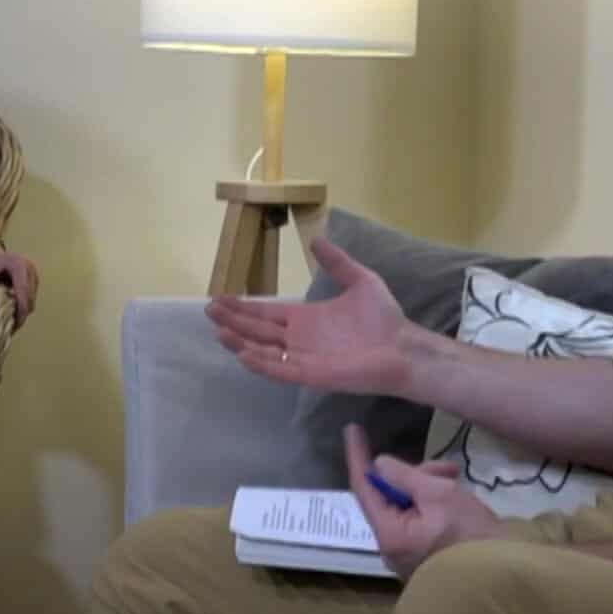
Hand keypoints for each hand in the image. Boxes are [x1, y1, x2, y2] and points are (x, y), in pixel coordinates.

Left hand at [0, 235, 37, 326]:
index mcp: (17, 263)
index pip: (23, 289)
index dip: (20, 307)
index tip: (16, 323)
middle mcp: (29, 267)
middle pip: (30, 297)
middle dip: (22, 314)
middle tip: (11, 328)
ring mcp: (33, 273)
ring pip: (32, 299)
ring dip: (23, 311)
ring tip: (10, 323)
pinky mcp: (34, 279)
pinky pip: (31, 297)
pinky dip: (23, 307)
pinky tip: (12, 313)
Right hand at [207, 237, 410, 394]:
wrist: (404, 346)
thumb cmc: (383, 319)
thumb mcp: (359, 280)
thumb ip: (337, 262)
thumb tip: (317, 239)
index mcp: (305, 318)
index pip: (265, 313)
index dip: (242, 306)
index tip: (218, 297)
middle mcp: (299, 339)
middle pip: (257, 330)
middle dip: (233, 321)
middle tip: (209, 311)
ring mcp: (303, 358)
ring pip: (263, 350)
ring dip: (240, 342)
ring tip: (219, 331)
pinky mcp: (312, 374)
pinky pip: (281, 369)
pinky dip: (262, 363)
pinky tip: (244, 353)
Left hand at [343, 424, 504, 578]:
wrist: (503, 573)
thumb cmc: (470, 532)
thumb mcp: (438, 494)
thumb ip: (405, 476)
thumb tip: (379, 464)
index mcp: (389, 534)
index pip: (364, 488)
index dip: (358, 456)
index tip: (352, 429)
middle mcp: (391, 548)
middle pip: (389, 497)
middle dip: (414, 475)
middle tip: (445, 468)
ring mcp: (407, 555)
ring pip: (407, 507)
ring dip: (428, 487)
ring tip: (457, 479)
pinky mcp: (425, 557)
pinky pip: (418, 521)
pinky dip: (433, 504)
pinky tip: (456, 497)